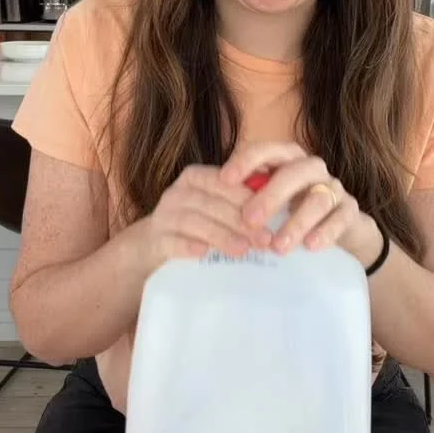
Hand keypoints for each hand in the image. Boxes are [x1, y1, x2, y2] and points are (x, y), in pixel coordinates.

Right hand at [144, 164, 271, 265]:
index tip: (269, 214)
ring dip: (219, 235)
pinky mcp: (154, 240)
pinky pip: (171, 242)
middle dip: (239, 221)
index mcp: (196, 178)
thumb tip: (279, 196)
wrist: (157, 243)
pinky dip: (188, 247)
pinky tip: (205, 254)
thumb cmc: (199, 222)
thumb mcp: (216, 205)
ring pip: (192, 222)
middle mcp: (177, 192)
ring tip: (243, 250)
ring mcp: (163, 216)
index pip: (221, 181)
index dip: (245, 197)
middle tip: (264, 239)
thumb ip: (241, 198)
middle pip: (210, 203)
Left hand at [220, 142, 381, 267]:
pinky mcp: (351, 210)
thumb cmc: (293, 211)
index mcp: (287, 160)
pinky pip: (341, 218)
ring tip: (278, 247)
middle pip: (293, 173)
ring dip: (297, 222)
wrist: (340, 228)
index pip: (267, 150)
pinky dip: (326, 231)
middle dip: (270, 196)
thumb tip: (211, 209)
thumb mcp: (270, 202)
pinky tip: (311, 246)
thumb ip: (248, 198)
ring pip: (318, 199)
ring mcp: (334, 188)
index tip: (224, 180)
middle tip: (249, 221)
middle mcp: (311, 169)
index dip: (246, 161)